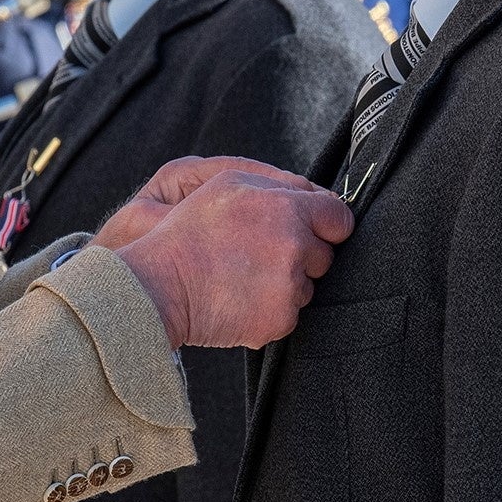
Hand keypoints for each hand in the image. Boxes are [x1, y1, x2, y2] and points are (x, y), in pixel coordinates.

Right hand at [115, 162, 353, 349]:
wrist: (162, 284)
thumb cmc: (191, 231)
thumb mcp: (230, 182)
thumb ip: (280, 183)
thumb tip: (317, 196)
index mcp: (288, 209)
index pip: (339, 217)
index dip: (327, 223)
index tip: (313, 229)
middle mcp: (296, 248)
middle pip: (324, 254)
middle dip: (302, 253)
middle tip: (260, 253)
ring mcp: (290, 287)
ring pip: (307, 285)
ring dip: (285, 282)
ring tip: (244, 275)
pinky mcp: (280, 320)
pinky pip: (289, 312)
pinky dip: (271, 308)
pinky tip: (241, 297)